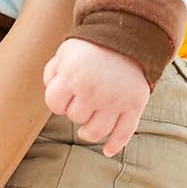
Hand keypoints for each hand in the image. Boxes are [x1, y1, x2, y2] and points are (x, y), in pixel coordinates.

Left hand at [43, 39, 149, 155]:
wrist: (128, 36)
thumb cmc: (91, 47)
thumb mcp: (65, 52)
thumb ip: (52, 73)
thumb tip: (52, 97)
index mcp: (73, 76)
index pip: (54, 105)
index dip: (57, 100)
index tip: (64, 93)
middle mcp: (94, 90)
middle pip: (75, 118)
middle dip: (75, 109)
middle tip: (82, 97)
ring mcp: (116, 100)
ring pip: (95, 132)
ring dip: (88, 131)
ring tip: (87, 125)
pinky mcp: (134, 105)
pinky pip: (124, 134)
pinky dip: (114, 146)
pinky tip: (107, 151)